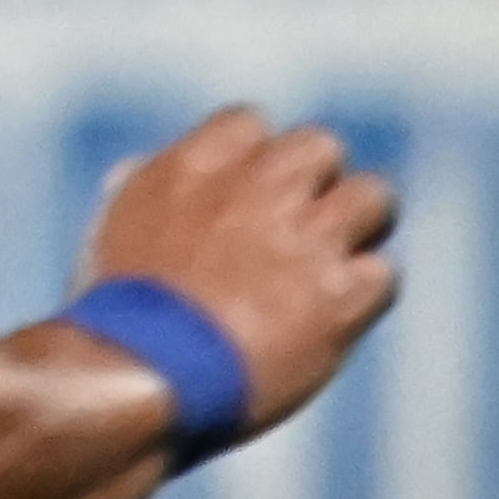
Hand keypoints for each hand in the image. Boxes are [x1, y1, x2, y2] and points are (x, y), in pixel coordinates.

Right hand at [79, 106, 397, 440]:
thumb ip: (150, 185)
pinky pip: (382, 274)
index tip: (250, 194)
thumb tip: (154, 168)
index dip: (257, 160)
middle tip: (304, 227)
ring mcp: (303, 239)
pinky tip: (333, 318)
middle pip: (320, 146)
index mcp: (193, 165)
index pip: (251, 122)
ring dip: (361, 227)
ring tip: (337, 264)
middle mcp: (256, 188)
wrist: (145, 376)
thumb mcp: (115, 225)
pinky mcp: (339, 296)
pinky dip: (362, 295)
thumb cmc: (120, 312)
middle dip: (317, 183)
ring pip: (373, 196)